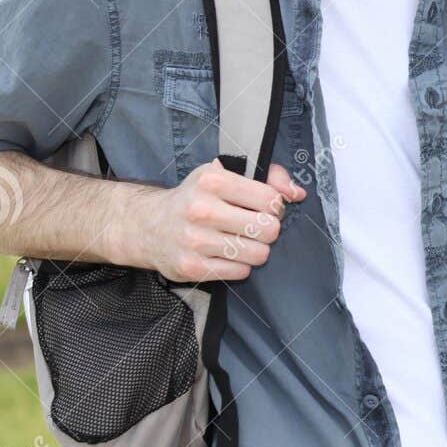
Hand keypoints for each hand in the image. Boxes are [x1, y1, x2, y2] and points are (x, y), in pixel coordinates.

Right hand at [128, 158, 305, 282]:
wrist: (148, 225)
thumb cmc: (195, 197)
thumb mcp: (225, 174)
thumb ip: (268, 176)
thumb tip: (297, 194)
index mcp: (213, 181)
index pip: (271, 199)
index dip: (275, 206)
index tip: (264, 208)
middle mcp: (202, 210)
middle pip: (268, 229)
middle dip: (268, 229)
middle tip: (255, 227)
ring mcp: (195, 240)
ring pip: (258, 253)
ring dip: (256, 249)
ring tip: (241, 241)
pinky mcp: (192, 267)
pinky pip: (241, 272)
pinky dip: (240, 266)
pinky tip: (227, 254)